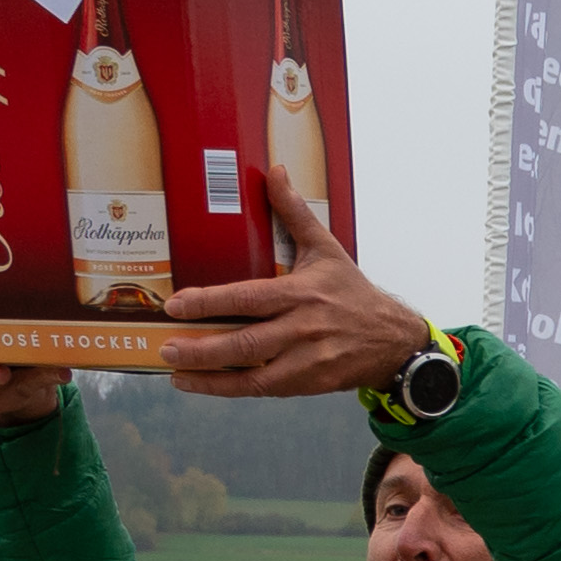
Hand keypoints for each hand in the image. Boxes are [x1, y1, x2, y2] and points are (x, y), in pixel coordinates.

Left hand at [156, 161, 436, 401]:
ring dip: (209, 374)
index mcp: (301, 293)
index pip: (248, 298)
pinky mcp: (309, 383)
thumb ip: (295, 213)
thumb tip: (274, 171)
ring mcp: (306, 360)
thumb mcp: (327, 250)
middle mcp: (303, 328)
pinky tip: (199, 384)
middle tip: (166, 346)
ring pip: (251, 371)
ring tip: (174, 370)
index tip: (176, 304)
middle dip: (202, 347)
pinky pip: (262, 389)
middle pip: (245, 341)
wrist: (394, 340)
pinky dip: (228, 389)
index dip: (210, 302)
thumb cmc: (353, 293)